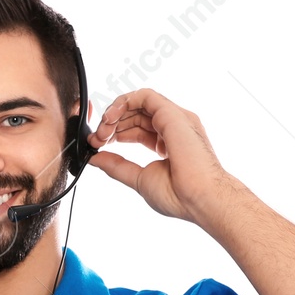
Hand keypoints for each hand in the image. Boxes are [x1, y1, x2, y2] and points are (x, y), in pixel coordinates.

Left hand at [87, 88, 249, 227]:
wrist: (199, 199)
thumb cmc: (179, 195)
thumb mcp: (138, 178)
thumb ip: (117, 166)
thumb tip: (96, 158)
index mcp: (167, 142)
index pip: (136, 128)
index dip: (115, 133)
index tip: (98, 144)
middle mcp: (172, 127)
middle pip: (136, 114)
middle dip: (111, 124)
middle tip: (97, 139)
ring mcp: (174, 119)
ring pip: (139, 101)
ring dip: (115, 113)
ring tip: (103, 131)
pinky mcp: (172, 114)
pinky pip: (145, 96)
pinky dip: (124, 102)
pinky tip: (111, 117)